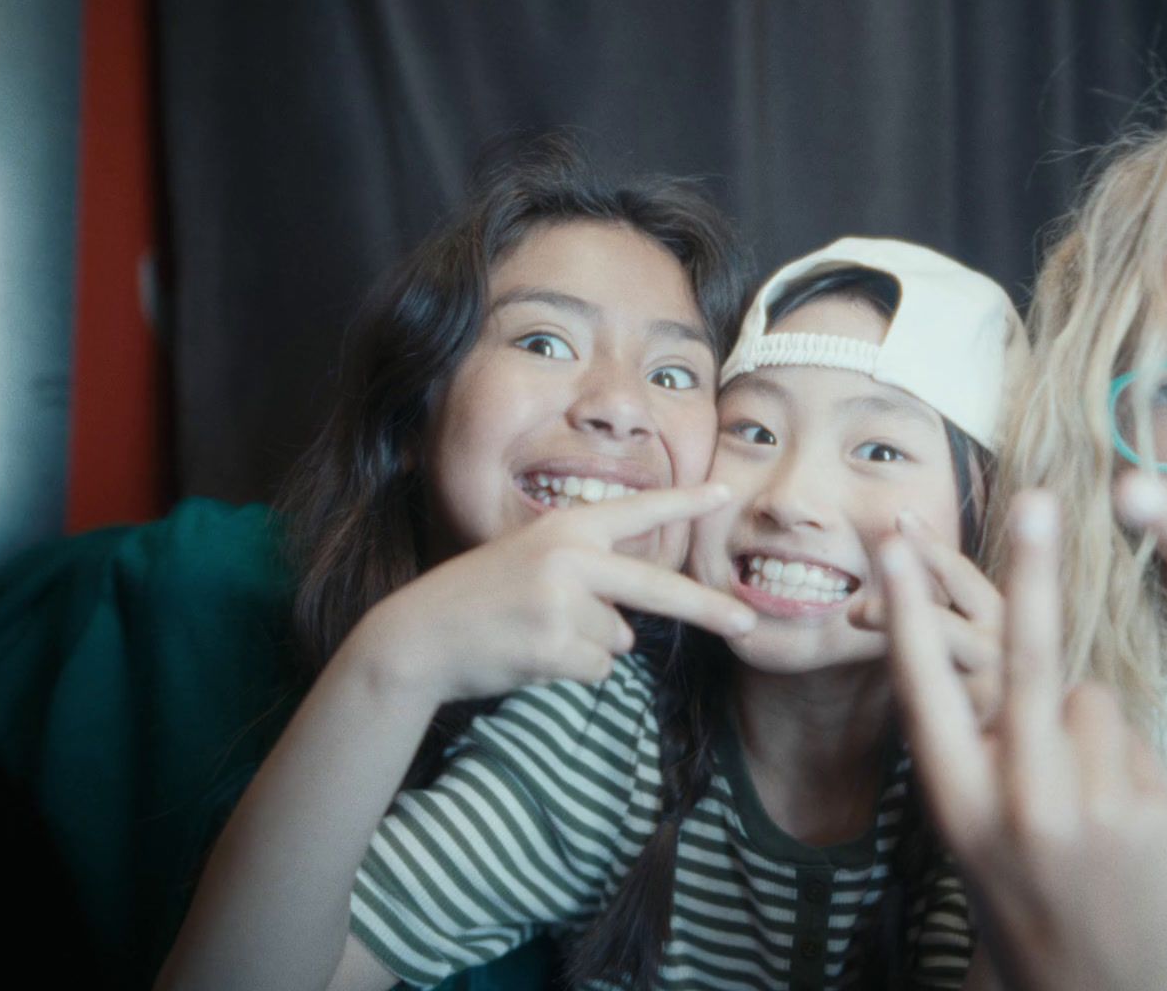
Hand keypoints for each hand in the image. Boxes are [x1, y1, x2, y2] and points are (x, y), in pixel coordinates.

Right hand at [359, 483, 755, 703]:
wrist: (418, 636)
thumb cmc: (480, 601)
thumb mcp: (533, 565)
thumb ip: (586, 580)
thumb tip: (630, 633)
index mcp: (565, 529)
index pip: (637, 512)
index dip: (684, 503)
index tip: (726, 494)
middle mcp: (569, 558)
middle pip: (656, 589)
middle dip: (708, 608)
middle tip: (748, 623)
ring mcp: (561, 602)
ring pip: (618, 640)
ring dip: (588, 648)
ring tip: (534, 635)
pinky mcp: (553, 645)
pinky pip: (597, 669)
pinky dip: (571, 672)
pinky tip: (530, 655)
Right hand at [884, 492, 1166, 990]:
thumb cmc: (1024, 890)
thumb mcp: (974, 829)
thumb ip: (980, 747)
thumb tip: (1009, 646)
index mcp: (958, 803)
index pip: (925, 691)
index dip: (906, 611)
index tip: (891, 546)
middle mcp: (1019, 803)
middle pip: (1029, 664)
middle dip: (1030, 575)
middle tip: (1035, 501)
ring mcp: (1092, 808)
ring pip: (1088, 695)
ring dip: (1082, 721)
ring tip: (1082, 792)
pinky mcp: (1151, 811)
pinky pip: (1129, 732)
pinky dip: (1121, 754)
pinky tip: (1121, 814)